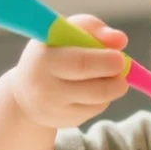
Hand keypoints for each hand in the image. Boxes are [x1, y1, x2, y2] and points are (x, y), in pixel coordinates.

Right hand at [9, 14, 129, 127]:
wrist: (27, 92)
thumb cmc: (53, 52)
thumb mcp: (65, 32)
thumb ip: (92, 28)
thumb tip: (120, 40)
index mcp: (44, 58)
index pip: (81, 63)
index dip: (106, 61)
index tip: (119, 57)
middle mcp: (45, 87)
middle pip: (95, 90)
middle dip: (116, 80)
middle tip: (123, 67)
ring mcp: (55, 109)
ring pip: (99, 101)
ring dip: (113, 87)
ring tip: (109, 75)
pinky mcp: (65, 121)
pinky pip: (95, 109)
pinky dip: (103, 98)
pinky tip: (92, 89)